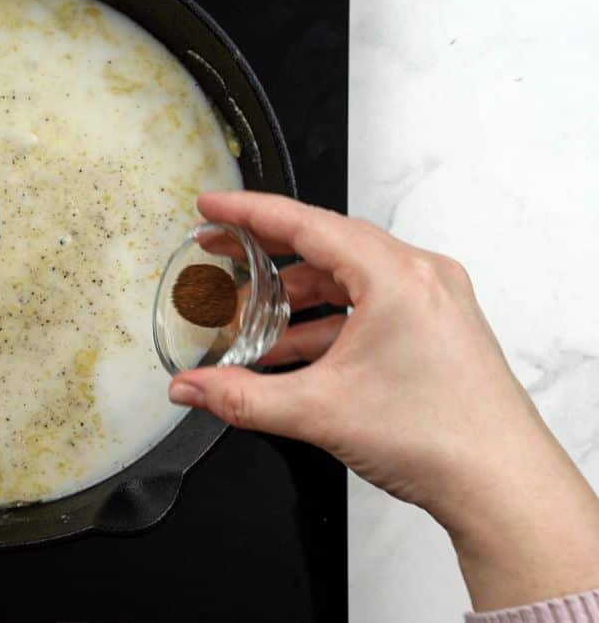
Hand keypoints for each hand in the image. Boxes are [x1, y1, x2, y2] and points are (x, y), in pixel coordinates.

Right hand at [168, 191, 598, 611]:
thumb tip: (193, 387)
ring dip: (295, 300)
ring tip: (251, 322)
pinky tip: (293, 353)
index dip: (249, 212)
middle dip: (266, 254)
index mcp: (396, 276)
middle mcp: (420, 278)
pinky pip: (368, 308)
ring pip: (347, 281)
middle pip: (326, 246)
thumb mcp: (319, 411)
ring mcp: (432, 302)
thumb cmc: (441, 438)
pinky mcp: (435, 329)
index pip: (305, 224)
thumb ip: (241, 397)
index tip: (213, 206)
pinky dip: (326, 324)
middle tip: (220, 250)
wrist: (500, 486)